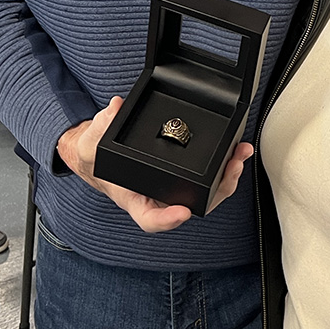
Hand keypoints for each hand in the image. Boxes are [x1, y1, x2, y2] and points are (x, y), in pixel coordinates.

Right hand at [56, 97, 253, 232]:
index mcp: (133, 198)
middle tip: (230, 171)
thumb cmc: (98, 157)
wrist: (103, 157)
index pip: (150, 217)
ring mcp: (173, 188)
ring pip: (206, 193)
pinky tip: (236, 153)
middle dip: (215, 192)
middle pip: (191, 206)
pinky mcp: (184, 174)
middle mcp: (158, 197)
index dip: (167, 219)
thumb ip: (98, 128)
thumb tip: (115, 109)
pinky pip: (209, 177)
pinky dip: (224, 166)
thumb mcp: (90, 143)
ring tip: (240, 157)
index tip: (182, 211)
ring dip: (227, 177)